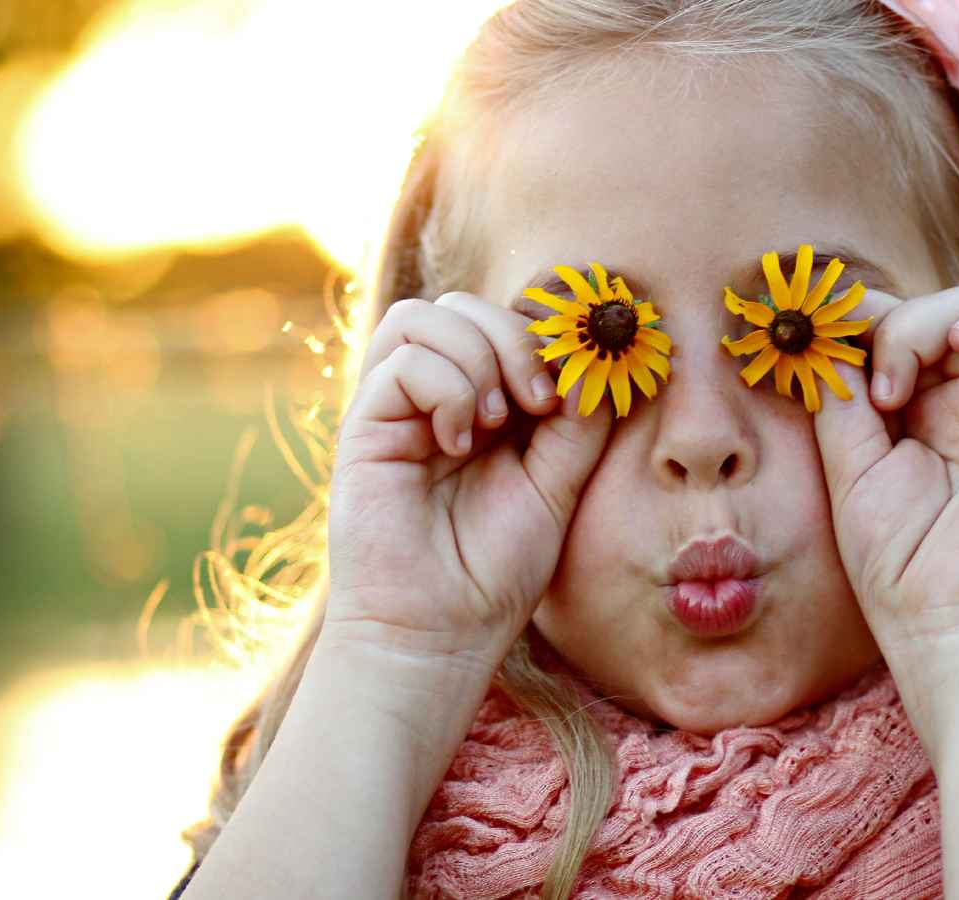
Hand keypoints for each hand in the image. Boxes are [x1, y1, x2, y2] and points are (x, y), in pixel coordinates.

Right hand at [324, 292, 611, 668]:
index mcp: (486, 403)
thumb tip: (594, 355)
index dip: (545, 335)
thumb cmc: (495, 570)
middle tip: (540, 400)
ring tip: (499, 420)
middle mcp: (437, 397)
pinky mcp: (364, 428)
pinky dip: (446, 388)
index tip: (576, 384)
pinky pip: (400, 361)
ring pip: (424, 317)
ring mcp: (397, 409)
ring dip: (478, 354)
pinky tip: (460, 441)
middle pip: (464, 306)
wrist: (439, 633)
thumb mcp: (558, 484)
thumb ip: (578, 420)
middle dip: (515, 336)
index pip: (506, 323)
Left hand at [812, 283, 958, 656]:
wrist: (943, 617)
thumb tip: (839, 320)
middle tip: (888, 387)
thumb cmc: (896, 556)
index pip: (922, 319)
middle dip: (918, 321)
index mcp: (935, 406)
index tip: (849, 366)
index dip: (885, 319)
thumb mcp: (849, 457)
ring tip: (954, 347)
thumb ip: (844, 387)